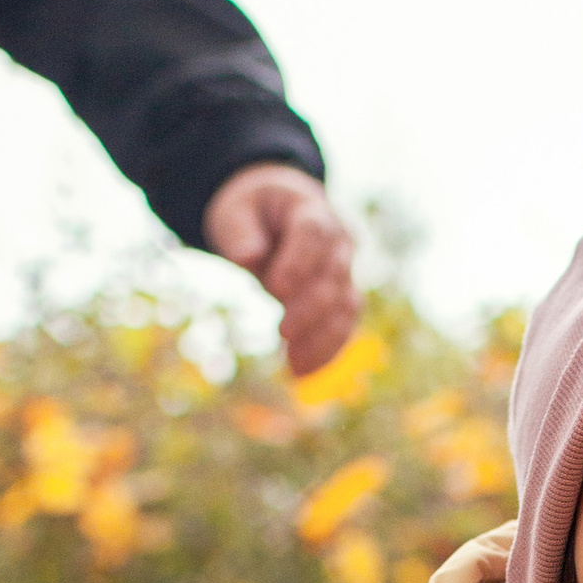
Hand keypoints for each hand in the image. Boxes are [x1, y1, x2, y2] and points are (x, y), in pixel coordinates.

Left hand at [201, 165, 359, 380]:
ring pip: (347, 305)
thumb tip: (248, 259)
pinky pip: (344, 326)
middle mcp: (338, 241)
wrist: (279, 212)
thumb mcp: (236, 210)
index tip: (275, 289)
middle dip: (311, 306)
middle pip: (333, 274)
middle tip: (282, 332)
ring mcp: (345, 270)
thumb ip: (240, 232)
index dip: (298, 262)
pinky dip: (327, 350)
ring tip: (295, 367)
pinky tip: (303, 372)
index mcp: (312, 210)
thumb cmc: (253, 211)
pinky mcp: (342, 298)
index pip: (313, 233)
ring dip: (324, 337)